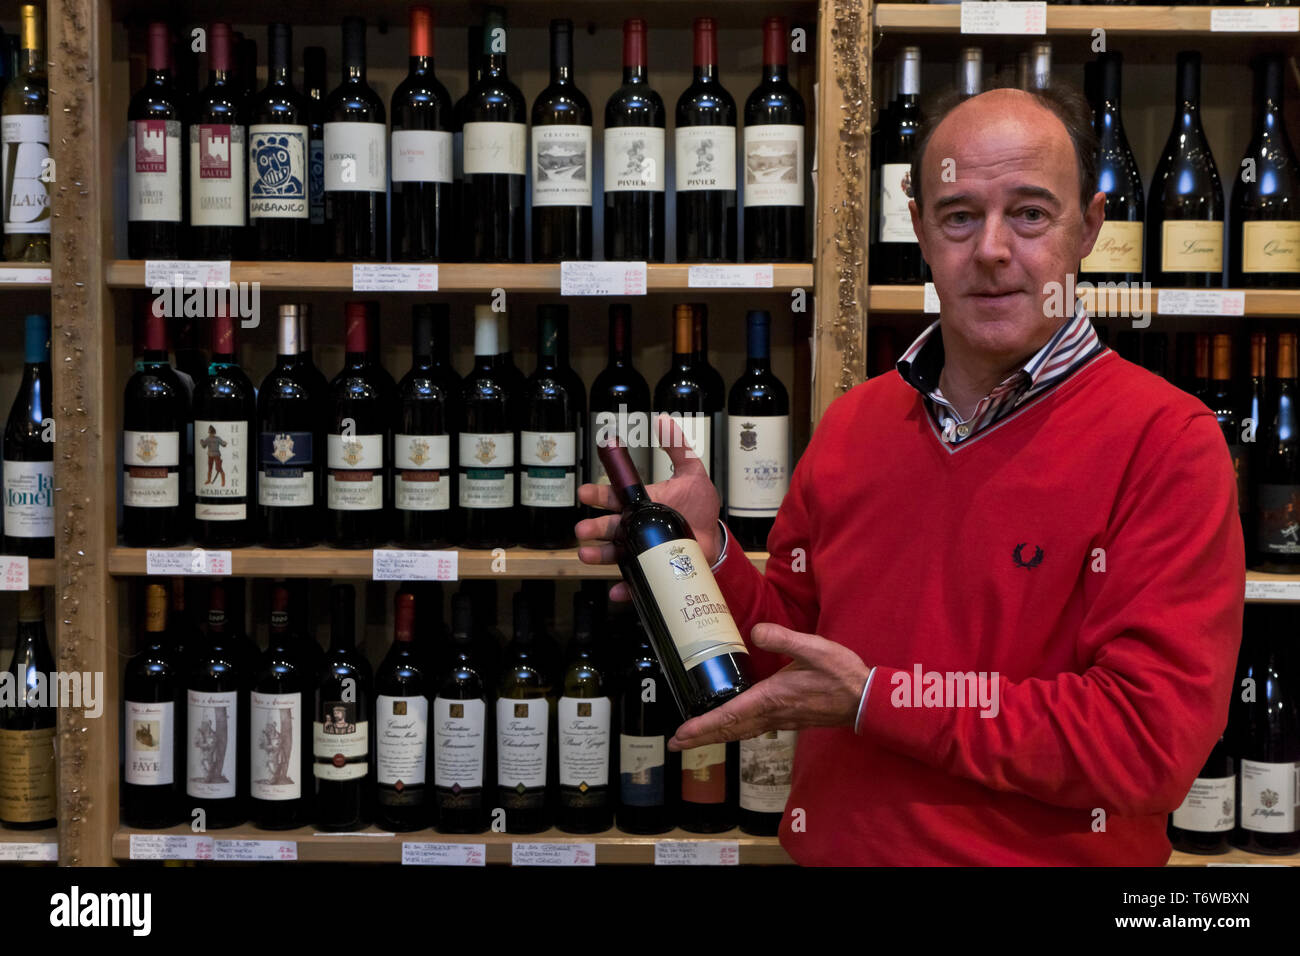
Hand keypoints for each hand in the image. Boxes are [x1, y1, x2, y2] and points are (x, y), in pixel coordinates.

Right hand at [575, 413, 721, 602]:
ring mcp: (643, 550)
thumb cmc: (700, 507)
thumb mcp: (692, 473)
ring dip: (600, 555)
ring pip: (616, 554)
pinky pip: (637, 581)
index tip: (584, 493)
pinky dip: (625, 588)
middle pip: (611, 527)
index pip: (616, 498)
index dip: (599, 495)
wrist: (715, 539)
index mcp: (643, 504)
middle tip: (582, 530)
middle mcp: (637, 527)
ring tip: (586, 555)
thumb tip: (663, 421)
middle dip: (594, 528)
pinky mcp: (653, 570)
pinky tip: (615, 591)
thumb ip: (678, 448)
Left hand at [668, 623, 870, 749]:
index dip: (703, 726)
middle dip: (701, 737)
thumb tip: (755, 631)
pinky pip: (753, 730)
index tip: (681, 735)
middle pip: (729, 730)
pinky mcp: (788, 719)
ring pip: (740, 732)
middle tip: (676, 744)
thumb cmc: (841, 674)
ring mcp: (780, 720)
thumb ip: (783, 638)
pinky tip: (732, 727)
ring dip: (716, 736)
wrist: (865, 699)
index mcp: (771, 697)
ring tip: (695, 738)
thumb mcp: (813, 648)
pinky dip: (735, 731)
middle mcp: (772, 713)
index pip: (729, 716)